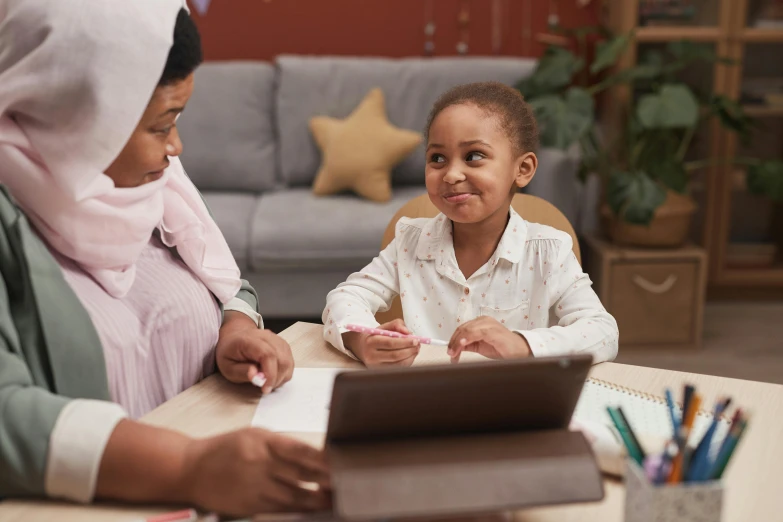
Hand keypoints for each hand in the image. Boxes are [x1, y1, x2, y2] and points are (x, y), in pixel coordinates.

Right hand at [183, 428, 330, 515]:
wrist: (190, 468)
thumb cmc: (227, 448)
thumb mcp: (254, 436)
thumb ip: (282, 445)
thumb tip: (315, 457)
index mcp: (263, 440)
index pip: (300, 450)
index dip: (323, 460)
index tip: (342, 464)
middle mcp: (260, 462)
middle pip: (300, 475)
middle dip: (326, 481)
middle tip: (348, 484)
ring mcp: (254, 486)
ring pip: (293, 496)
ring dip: (316, 500)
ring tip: (335, 501)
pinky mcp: (248, 505)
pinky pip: (279, 509)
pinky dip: (298, 510)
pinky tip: (311, 510)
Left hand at [216, 311, 293, 393]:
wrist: (234, 337)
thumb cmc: (230, 352)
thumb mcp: (227, 366)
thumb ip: (241, 372)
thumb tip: (256, 376)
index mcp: (249, 340)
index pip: (268, 354)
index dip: (270, 374)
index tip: (265, 388)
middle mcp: (267, 337)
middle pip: (282, 359)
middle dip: (276, 379)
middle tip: (264, 386)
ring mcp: (277, 340)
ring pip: (288, 362)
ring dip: (281, 377)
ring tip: (266, 381)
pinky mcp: (283, 346)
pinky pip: (289, 362)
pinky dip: (283, 373)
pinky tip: (272, 376)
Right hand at [341, 319, 419, 366]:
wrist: (362, 347)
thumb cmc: (376, 336)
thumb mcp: (384, 326)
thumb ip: (397, 324)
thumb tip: (408, 332)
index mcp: (371, 341)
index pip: (390, 343)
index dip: (405, 342)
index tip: (415, 340)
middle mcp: (371, 355)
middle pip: (395, 355)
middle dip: (410, 350)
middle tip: (418, 345)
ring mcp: (375, 366)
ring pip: (398, 364)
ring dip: (410, 357)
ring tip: (416, 350)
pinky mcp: (379, 372)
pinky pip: (397, 369)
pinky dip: (407, 362)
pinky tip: (410, 356)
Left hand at [447, 316, 530, 362]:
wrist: (520, 351)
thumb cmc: (502, 348)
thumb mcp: (480, 346)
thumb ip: (468, 344)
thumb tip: (455, 347)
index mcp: (480, 323)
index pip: (461, 329)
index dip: (453, 340)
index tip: (450, 352)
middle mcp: (483, 320)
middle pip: (462, 329)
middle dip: (453, 342)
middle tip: (451, 355)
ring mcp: (488, 324)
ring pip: (466, 330)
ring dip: (457, 342)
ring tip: (454, 354)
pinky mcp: (492, 330)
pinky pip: (475, 333)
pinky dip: (466, 339)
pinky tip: (462, 345)